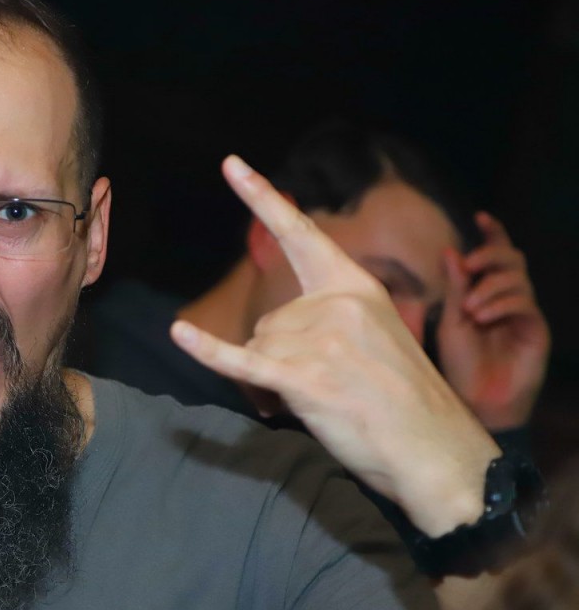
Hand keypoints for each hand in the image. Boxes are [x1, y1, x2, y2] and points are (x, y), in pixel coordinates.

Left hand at [171, 155, 498, 536]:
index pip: (301, 233)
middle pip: (270, 320)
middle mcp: (336, 304)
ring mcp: (319, 340)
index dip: (263, 198)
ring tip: (330, 396)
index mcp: (356, 286)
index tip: (231, 164)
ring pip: (261, 347)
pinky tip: (179, 333)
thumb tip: (275, 332)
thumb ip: (330, 318)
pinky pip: (242, 360)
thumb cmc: (401, 396)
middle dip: (286, 355)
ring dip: (280, 376)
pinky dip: (207, 351)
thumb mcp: (376, 335)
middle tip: (336, 383)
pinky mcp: (303, 377)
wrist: (431, 445)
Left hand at [436, 212, 549, 430]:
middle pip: (512, 259)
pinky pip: (523, 302)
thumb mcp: (451, 322)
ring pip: (517, 278)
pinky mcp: (536, 328)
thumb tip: (451, 251)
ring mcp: (524, 313)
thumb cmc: (460, 365)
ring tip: (471, 308)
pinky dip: (501, 303)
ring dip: (490, 285)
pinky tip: (484, 317)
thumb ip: (455, 288)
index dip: (493, 234)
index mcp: (485, 295)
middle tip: (472, 262)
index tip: (480, 216)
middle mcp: (507, 299)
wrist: (477, 401)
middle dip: (492, 253)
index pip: (495, 258)